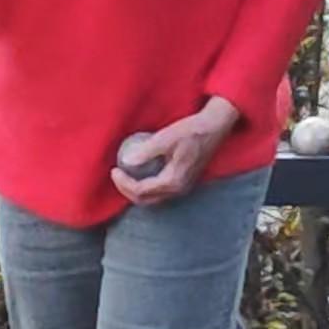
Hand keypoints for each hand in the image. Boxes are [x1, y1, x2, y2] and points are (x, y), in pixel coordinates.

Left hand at [111, 97, 241, 206]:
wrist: (214, 127)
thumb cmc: (191, 131)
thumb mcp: (165, 138)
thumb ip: (146, 151)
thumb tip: (127, 160)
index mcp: (173, 181)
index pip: (141, 191)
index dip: (123, 183)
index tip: (114, 170)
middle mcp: (178, 190)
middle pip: (145, 200)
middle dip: (127, 191)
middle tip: (116, 176)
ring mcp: (182, 187)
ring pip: (153, 197)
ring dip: (136, 190)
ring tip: (125, 176)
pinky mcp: (184, 182)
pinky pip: (160, 191)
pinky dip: (146, 186)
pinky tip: (140, 173)